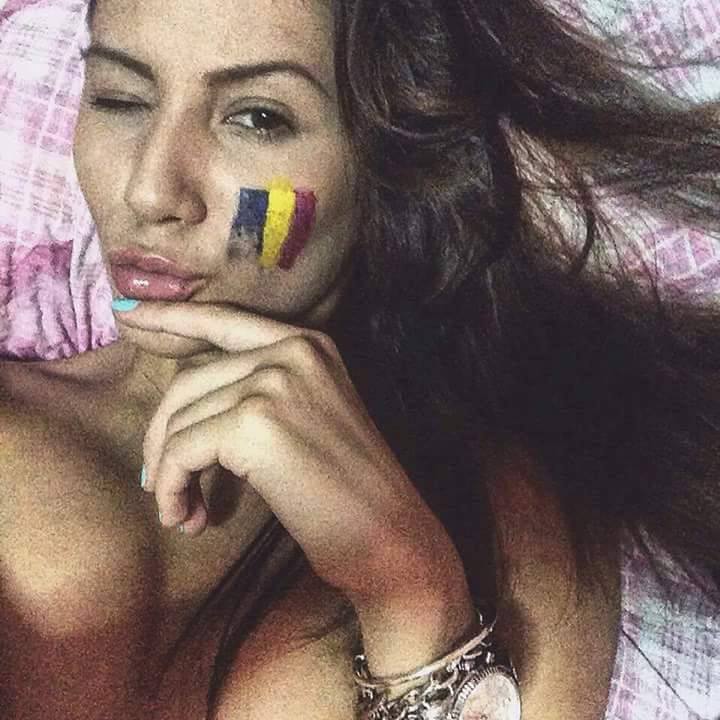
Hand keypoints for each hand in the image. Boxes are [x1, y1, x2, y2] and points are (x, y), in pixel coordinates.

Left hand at [116, 302, 475, 671]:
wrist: (389, 537)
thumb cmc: (347, 492)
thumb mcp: (306, 419)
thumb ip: (258, 393)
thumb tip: (185, 408)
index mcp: (310, 344)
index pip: (223, 320)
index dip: (170, 317)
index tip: (127, 316)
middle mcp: (293, 350)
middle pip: (189, 380)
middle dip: (162, 435)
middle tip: (163, 486)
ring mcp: (275, 381)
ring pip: (180, 419)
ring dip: (168, 472)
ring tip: (183, 511)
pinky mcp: (255, 422)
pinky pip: (181, 451)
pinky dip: (173, 488)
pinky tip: (188, 518)